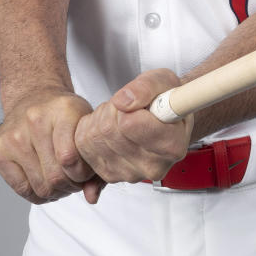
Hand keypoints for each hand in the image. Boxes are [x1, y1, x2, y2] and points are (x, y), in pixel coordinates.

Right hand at [0, 88, 100, 203]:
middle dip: (70, 185)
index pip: (70, 158)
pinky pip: (22, 190)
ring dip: (55, 192)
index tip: (85, 171)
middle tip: (74, 180)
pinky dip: (38, 194)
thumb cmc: (66, 116)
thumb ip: (94, 161)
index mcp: (63, 109)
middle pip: (55, 176)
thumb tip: (92, 197)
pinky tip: (45, 182)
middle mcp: (34, 119)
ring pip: (40, 187)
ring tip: (61, 180)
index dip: (82, 175)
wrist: (35, 96)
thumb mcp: (86, 127)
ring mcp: (13, 135)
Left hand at [75, 69, 194, 201]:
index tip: (139, 100)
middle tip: (128, 105)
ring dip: (101, 117)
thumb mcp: (164, 80)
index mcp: (171, 145)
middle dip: (113, 108)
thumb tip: (123, 101)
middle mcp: (152, 166)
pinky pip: (83, 146)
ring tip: (120, 114)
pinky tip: (109, 125)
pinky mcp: (110, 175)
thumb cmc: (167, 99)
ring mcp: (130, 174)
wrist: (166, 117)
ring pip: (93, 137)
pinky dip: (90, 129)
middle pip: (108, 130)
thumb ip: (146, 87)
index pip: (129, 124)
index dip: (128, 105)